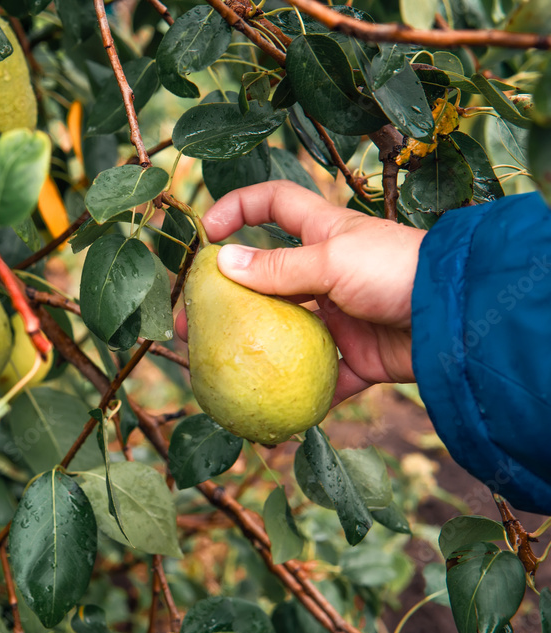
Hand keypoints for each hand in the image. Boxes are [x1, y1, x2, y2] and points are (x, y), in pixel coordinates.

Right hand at [175, 181, 426, 405]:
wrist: (459, 319)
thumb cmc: (398, 270)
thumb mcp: (332, 260)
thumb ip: (277, 268)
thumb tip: (222, 263)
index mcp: (323, 234)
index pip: (273, 205)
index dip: (237, 208)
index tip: (206, 234)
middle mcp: (326, 273)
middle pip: (263, 281)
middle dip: (225, 299)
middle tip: (190, 325)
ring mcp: (339, 316)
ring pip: (284, 333)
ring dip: (252, 350)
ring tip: (216, 370)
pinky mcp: (355, 357)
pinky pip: (320, 379)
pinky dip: (298, 395)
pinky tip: (266, 408)